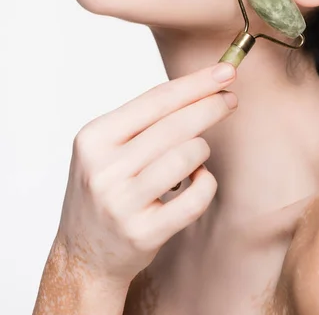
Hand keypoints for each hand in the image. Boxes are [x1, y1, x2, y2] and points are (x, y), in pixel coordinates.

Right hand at [55, 62, 237, 287]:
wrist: (82, 253)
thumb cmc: (106, 188)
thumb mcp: (108, 148)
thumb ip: (146, 121)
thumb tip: (201, 88)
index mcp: (94, 137)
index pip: (156, 99)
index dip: (195, 84)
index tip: (225, 71)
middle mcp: (103, 168)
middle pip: (174, 124)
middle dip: (210, 106)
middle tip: (230, 99)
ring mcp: (121, 202)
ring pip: (187, 156)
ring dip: (202, 151)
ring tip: (195, 157)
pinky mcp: (143, 232)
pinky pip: (195, 198)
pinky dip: (205, 183)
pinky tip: (196, 181)